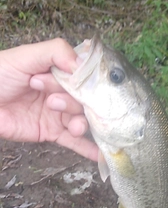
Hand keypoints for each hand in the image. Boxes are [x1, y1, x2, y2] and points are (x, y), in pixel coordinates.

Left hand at [0, 39, 97, 160]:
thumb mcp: (25, 56)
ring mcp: (58, 114)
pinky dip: (87, 149)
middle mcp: (61, 93)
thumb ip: (54, 52)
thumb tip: (81, 64)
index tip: (81, 85)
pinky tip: (102, 155)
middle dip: (75, 103)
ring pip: (81, 120)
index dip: (85, 81)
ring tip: (74, 127)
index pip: (83, 76)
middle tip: (53, 102)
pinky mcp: (51, 133)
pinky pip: (73, 142)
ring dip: (82, 124)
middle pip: (84, 100)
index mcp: (58, 72)